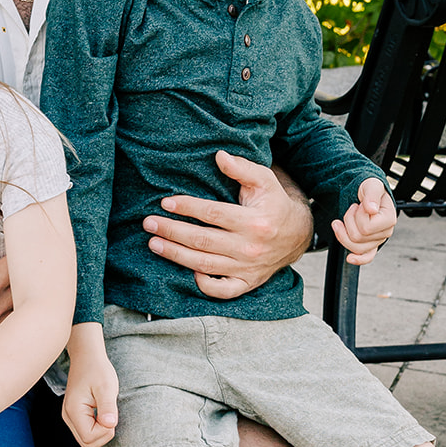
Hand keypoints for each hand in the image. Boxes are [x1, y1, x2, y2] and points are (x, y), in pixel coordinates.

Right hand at [0, 198, 12, 355]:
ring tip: (18, 295)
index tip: (22, 252)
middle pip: (21, 297)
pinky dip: (2, 330)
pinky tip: (2, 320)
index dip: (23, 260)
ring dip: (16, 308)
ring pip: (13, 321)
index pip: (19, 270)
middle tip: (24, 272)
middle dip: (23, 283)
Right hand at [62, 326, 118, 446]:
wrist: (87, 357)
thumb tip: (109, 425)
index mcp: (73, 410)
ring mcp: (70, 417)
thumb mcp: (106, 387)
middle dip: (103, 435)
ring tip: (106, 412)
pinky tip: (102, 413)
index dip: (105, 431)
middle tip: (110, 414)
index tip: (111, 414)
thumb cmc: (98, 370)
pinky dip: (98, 428)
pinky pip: (87, 432)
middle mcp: (68, 417)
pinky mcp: (75, 416)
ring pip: (87, 440)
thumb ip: (108, 407)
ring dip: (101, 432)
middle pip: (87, 444)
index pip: (89, 438)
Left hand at [142, 151, 313, 300]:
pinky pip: (223, 291)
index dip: (187, 207)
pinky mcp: (247, 282)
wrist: (296, 234)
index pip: (213, 214)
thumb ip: (242, 168)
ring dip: (176, 255)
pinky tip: (187, 272)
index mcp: (254, 221)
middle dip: (172, 231)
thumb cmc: (273, 204)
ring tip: (154, 243)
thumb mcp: (264, 180)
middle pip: (203, 240)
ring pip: (205, 264)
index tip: (166, 202)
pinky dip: (204, 285)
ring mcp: (248, 268)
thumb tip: (219, 156)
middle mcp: (250, 247)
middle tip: (149, 223)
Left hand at [332, 178, 395, 264]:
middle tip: (353, 208)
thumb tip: (371, 209)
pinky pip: (366, 257)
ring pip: (355, 247)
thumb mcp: (371, 185)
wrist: (368, 193)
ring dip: (344, 232)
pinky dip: (358, 259)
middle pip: (358, 238)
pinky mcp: (371, 244)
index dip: (357, 215)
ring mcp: (377, 240)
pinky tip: (350, 258)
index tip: (359, 204)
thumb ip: (371, 195)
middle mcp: (385, 232)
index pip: (366, 227)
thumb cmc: (371, 189)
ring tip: (346, 218)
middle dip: (348, 221)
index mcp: (389, 219)